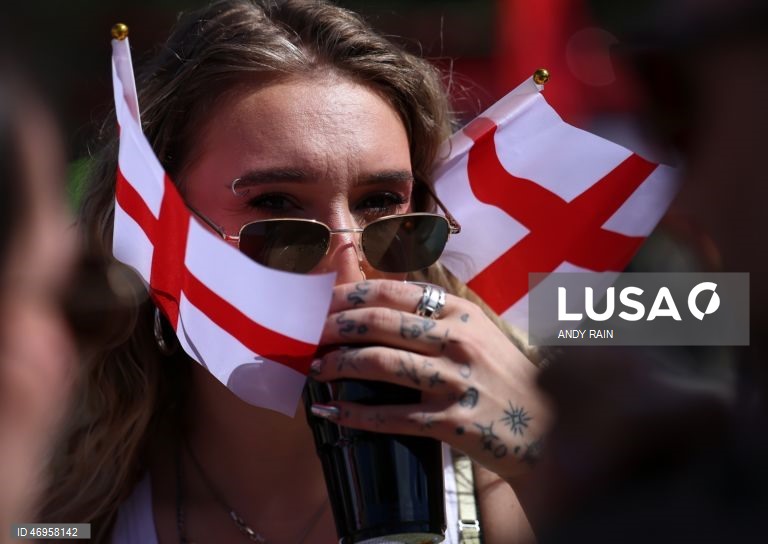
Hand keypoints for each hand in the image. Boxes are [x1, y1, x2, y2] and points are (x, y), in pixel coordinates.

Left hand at [311, 279, 549, 480]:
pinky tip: (331, 412)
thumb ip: (436, 315)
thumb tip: (378, 305)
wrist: (546, 427)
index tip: (321, 302)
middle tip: (307, 333)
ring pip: (380, 363)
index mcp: (460, 312)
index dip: (349, 295)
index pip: (393, 292)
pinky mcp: (451, 422)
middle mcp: (457, 340)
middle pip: (379, 322)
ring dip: (338, 365)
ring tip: (315, 368)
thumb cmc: (504, 376)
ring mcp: (454, 380)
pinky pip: (392, 416)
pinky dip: (355, 414)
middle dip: (334, 325)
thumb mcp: (477, 331)